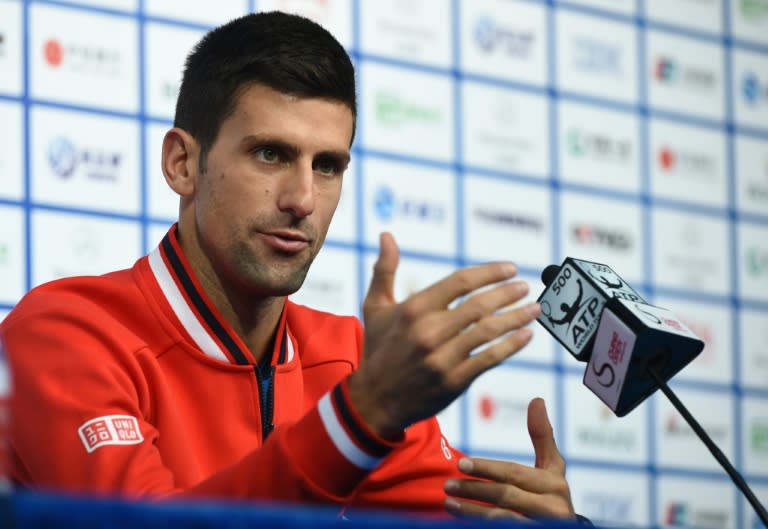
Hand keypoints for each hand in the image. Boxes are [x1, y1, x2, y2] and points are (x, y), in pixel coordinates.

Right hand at [347, 232, 539, 436]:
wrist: (374, 400)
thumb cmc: (378, 349)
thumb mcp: (375, 307)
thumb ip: (384, 269)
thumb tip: (386, 235)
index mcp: (414, 309)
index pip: (460, 282)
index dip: (489, 272)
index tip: (510, 268)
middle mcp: (429, 331)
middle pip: (479, 305)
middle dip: (508, 293)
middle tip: (525, 286)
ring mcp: (442, 358)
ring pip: (489, 331)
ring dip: (516, 317)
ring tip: (535, 308)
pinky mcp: (453, 381)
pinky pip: (489, 358)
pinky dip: (511, 345)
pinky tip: (526, 335)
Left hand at [443, 398, 575, 519]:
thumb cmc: (550, 494)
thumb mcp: (552, 466)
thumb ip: (542, 436)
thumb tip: (537, 400)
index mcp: (554, 482)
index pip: (513, 472)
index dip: (487, 468)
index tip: (461, 464)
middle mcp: (554, 507)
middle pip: (505, 495)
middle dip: (474, 489)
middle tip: (447, 484)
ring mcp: (545, 525)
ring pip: (502, 517)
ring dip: (472, 511)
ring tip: (447, 503)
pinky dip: (479, 525)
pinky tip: (460, 521)